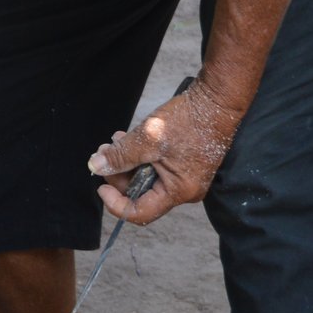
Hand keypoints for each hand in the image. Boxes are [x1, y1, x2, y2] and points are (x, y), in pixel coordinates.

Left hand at [87, 77, 246, 226]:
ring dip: (127, 163)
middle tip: (104, 153)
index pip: (140, 212)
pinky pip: (156, 168)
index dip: (115, 202)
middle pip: (142, 195)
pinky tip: (128, 140)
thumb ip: (121, 156)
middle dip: (119, 174)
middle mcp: (184, 190)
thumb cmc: (189, 120)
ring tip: (114, 142)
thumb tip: (95, 167)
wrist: (217, 100)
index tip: (101, 185)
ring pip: (147, 179)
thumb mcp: (148, 139)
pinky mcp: (185, 165)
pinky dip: (140, 157)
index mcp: (179, 191)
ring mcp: (187, 177)